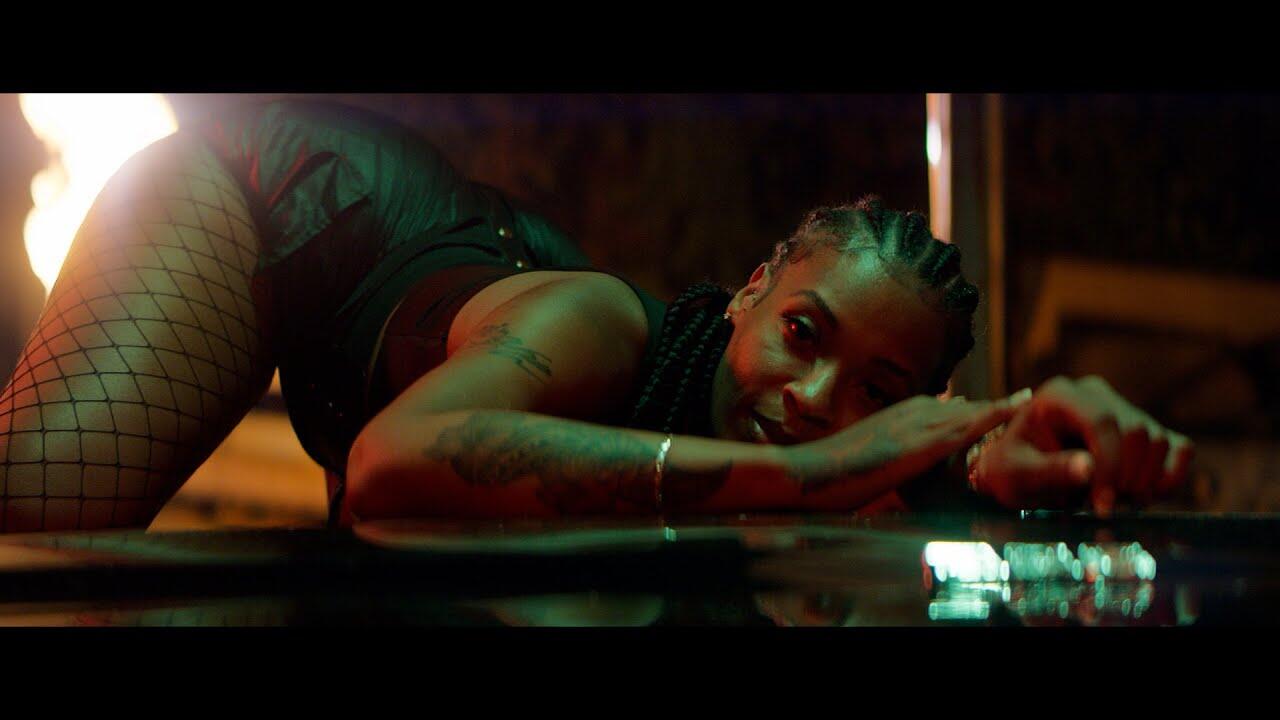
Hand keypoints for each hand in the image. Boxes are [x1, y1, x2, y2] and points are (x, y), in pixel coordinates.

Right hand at [787, 390, 1031, 509]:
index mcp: (900, 414)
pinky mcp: (921, 443)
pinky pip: (967, 425)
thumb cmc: (828, 476)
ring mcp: (917, 424)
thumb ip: (891, 460)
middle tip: (1025, 400)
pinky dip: (994, 413)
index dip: (974, 412)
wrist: (806, 474)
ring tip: (1030, 398)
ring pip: (971, 411)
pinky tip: (1018, 406)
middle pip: (965, 407)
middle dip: (993, 408)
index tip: (999, 408)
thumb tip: (908, 467)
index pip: (948, 410)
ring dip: (1000, 406)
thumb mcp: (867, 461)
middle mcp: (912, 411)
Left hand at [971, 375, 1193, 514]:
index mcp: (1059, 395)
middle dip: (1125, 477)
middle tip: (1101, 507)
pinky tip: (1141, 496)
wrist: (1019, 473)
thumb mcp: (1017, 474)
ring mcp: (1122, 408)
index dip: (1109, 466)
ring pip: (1159, 441)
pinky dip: (1169, 477)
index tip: (1100, 505)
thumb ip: (1050, 470)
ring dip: (1143, 482)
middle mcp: (1094, 394)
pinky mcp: (1144, 430)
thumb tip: (1088, 468)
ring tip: (1109, 501)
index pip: (1102, 421)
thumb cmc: (1011, 471)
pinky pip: (1179, 448)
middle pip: (1136, 431)